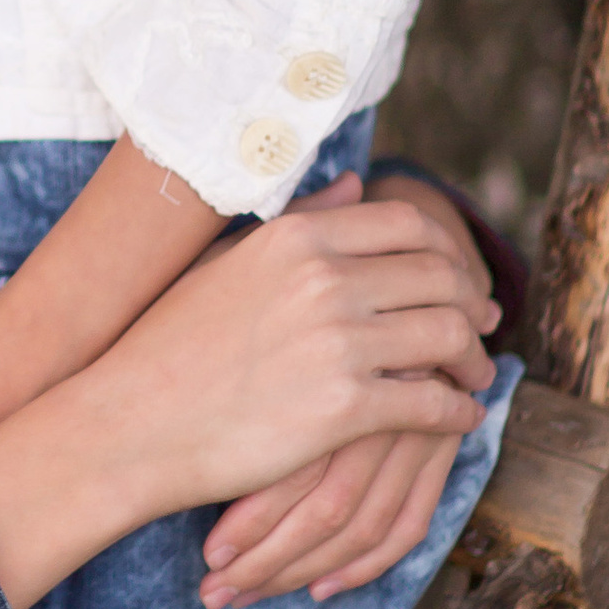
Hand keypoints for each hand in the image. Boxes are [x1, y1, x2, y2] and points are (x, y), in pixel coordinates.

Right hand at [0, 174, 497, 608]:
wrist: (128, 423)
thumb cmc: (167, 345)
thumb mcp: (226, 264)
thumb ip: (299, 222)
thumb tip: (355, 185)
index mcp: (297, 237)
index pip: (408, 225)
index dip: (447, 253)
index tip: (457, 280)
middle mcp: (323, 279)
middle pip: (441, 277)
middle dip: (472, 304)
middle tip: (480, 329)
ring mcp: (336, 342)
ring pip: (449, 336)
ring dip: (473, 360)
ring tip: (471, 377)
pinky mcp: (342, 408)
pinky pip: (432, 404)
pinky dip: (457, 413)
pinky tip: (456, 419)